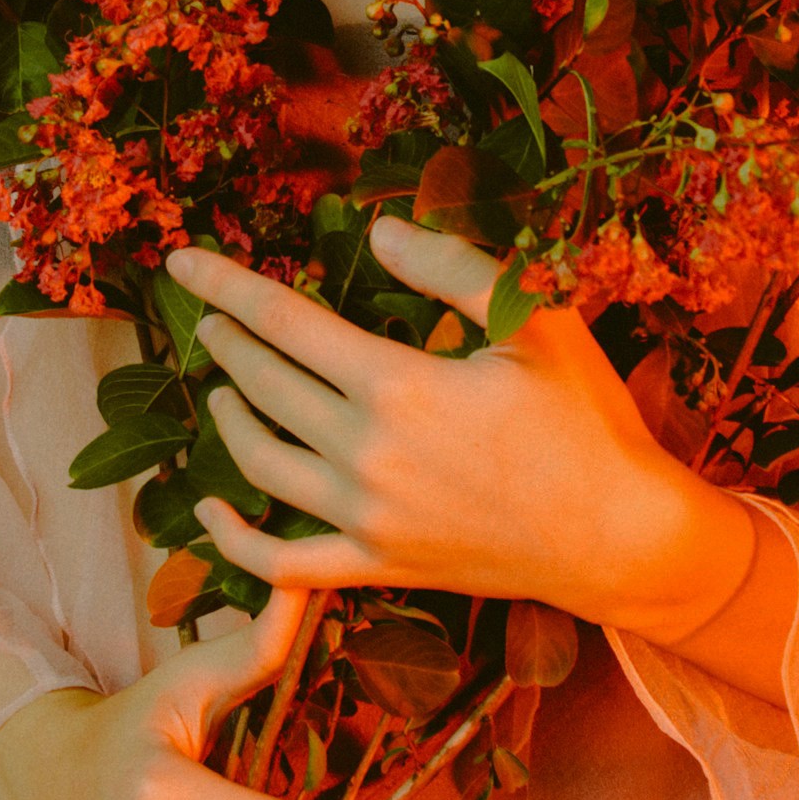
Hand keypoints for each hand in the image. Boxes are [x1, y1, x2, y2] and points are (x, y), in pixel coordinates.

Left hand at [168, 218, 756, 644]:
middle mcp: (365, 453)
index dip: (227, 286)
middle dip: (226, 342)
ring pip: (261, 463)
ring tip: (219, 387)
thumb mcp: (534, 321)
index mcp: (397, 385)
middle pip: (264, 386)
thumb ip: (451, 267)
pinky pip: (282, 562)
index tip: (181, 263)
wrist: (617, 535)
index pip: (285, 322)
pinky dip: (233, 539)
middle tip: (208, 315)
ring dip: (229, 418)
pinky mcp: (376, 566)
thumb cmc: (585, 419)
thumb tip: (376, 233)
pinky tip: (209, 511)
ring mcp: (365, 518)